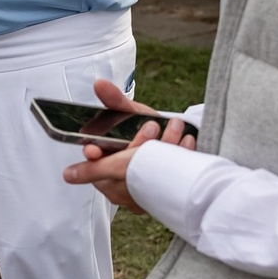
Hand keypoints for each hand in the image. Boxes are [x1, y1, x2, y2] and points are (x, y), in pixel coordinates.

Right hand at [59, 78, 189, 214]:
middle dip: (137, 147)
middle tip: (151, 126)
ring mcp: (137, 191)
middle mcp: (116, 181)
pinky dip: (178, 157)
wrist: (171, 140)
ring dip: (162, 147)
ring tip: (174, 127)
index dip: (95, 156)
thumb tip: (100, 84)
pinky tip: (185, 141)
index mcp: (102, 162)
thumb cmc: (143, 130)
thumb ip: (114, 101)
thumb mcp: (128, 114)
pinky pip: (168, 180)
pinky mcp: (158, 194)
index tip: (97, 148)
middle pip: (122, 170)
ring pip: (146, 175)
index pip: (92, 164)